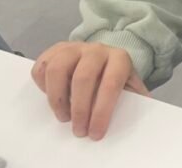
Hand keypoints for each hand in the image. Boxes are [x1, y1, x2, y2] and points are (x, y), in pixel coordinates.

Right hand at [31, 41, 149, 140]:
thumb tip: (139, 119)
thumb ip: (134, 101)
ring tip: (64, 117)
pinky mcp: (56, 50)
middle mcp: (97, 50)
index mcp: (119, 59)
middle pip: (83, 78)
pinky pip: (42, 66)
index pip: (111, 84)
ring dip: (57, 99)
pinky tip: (53, 97)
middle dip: (79, 109)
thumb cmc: (117, 79)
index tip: (95, 133)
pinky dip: (42, 86)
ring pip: (57, 70)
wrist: (105, 58)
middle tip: (79, 131)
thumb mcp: (130, 88)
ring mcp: (74, 47)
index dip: (102, 111)